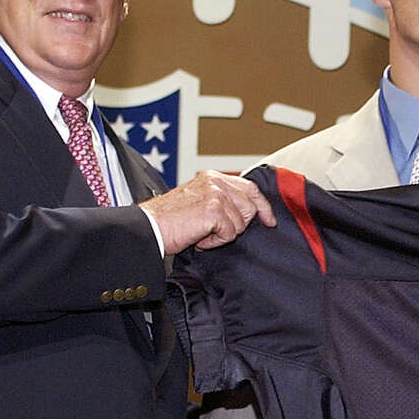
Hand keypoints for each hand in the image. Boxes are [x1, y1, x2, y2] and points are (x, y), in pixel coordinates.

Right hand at [141, 170, 275, 254]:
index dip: (263, 206)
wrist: (149, 228)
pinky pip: (229, 234)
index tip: (269, 220)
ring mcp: (216, 195)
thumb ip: (221, 199)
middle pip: (250, 207)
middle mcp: (216, 182)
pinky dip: (215, 241)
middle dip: (238, 225)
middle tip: (215, 231)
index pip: (251, 188)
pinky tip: (199, 238)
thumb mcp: (199, 199)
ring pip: (241, 223)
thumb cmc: (169, 219)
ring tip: (201, 232)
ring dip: (223, 234)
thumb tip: (247, 210)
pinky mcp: (214, 211)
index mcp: (213, 177)